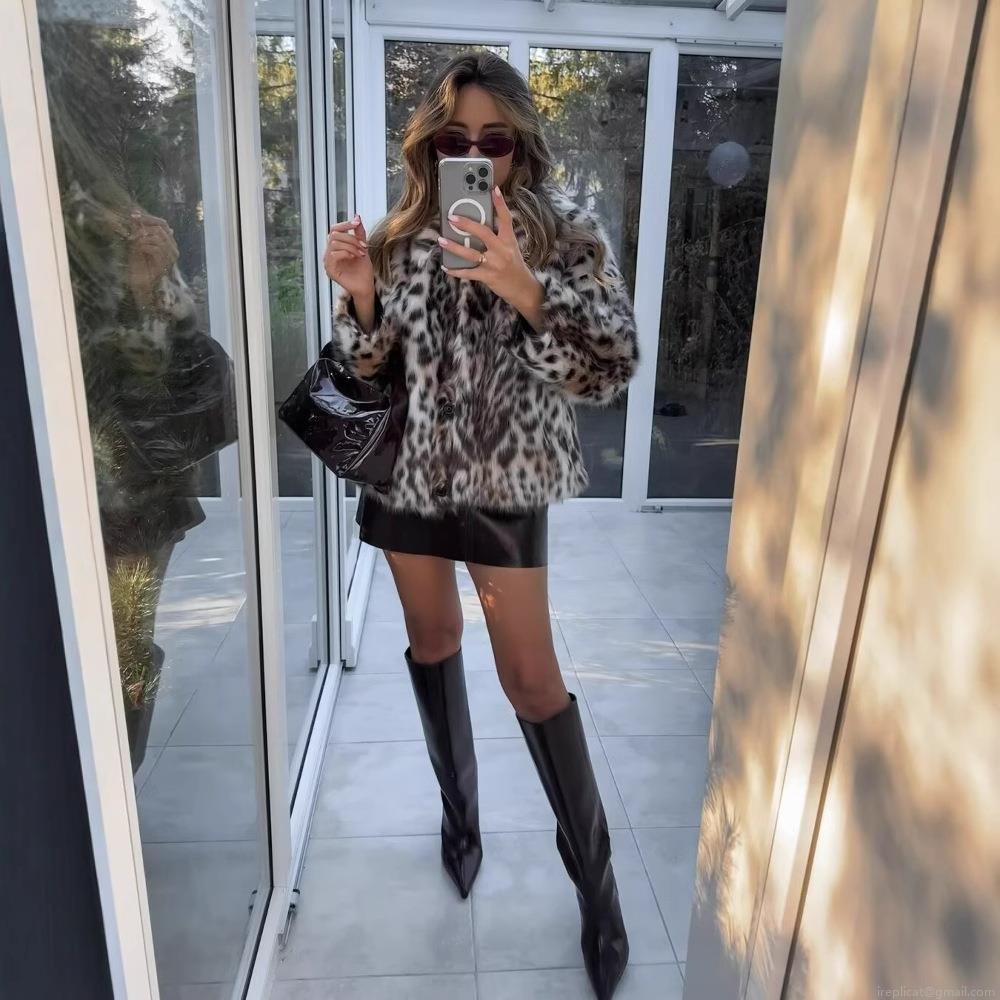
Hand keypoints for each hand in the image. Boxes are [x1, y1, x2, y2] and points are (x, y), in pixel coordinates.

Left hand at [126, 211, 178, 307]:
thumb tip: (135, 212)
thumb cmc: (138, 265)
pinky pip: (155, 248)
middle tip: (131, 232)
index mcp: (169, 243)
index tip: (133, 216)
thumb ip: (139, 229)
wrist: (139, 284)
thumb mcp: (137, 242)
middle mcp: (173, 250)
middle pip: (161, 228)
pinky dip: (144, 246)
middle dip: (143, 227)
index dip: (148, 218)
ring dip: (142, 238)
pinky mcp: (164, 265)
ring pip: (158, 237)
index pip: (164, 224)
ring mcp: (170, 258)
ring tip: (134, 243)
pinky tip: (137, 249)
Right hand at [324, 215, 374, 300]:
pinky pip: (334, 255)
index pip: (334, 229)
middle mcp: (329, 253)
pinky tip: (355, 257)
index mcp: (336, 246)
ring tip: (362, 253)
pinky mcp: (329, 270)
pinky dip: (346, 253)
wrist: (366, 286)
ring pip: (334, 243)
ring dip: (351, 246)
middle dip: (351, 238)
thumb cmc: (363, 269)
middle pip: (334, 235)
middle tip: (364, 246)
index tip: (357, 223)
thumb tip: (357, 216)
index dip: (345, 224)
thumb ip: (359, 233)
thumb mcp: (363, 247)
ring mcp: (328, 262)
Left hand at [437, 186, 541, 310]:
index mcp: (509, 240)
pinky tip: (446, 267)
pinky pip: (468, 273)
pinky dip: (456, 271)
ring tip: (441, 240)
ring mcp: (495, 264)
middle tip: (452, 217)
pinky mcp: (488, 276)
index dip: (500, 203)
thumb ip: (497, 236)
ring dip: (454, 247)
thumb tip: (477, 225)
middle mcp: (502, 250)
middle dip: (466, 224)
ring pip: (471, 253)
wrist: (522, 288)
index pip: (506, 218)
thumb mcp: (510, 248)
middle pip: (483, 233)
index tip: (493, 188)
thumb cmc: (514, 265)